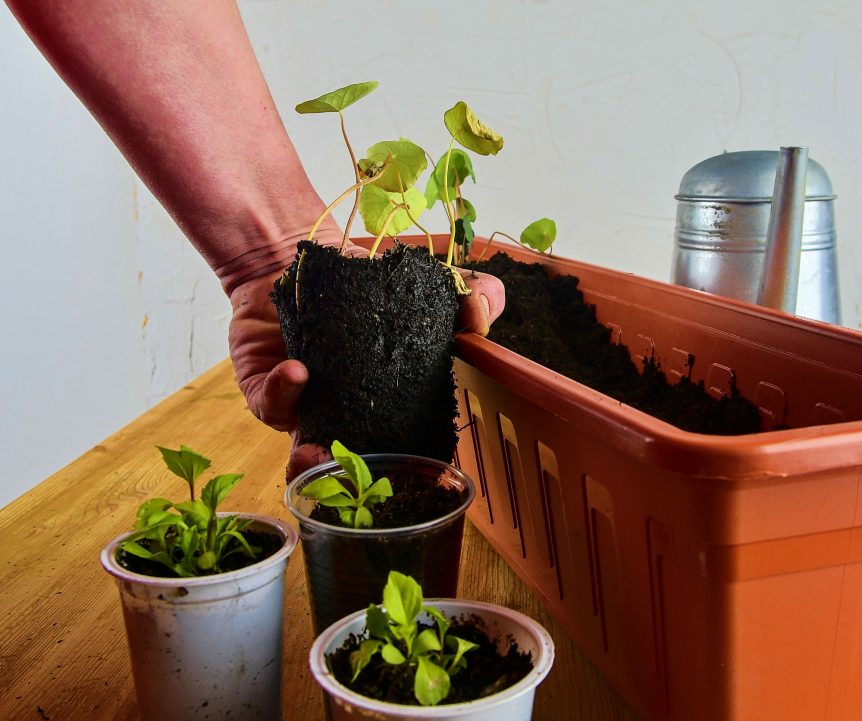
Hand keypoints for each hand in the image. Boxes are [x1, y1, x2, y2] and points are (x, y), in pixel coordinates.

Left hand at [227, 246, 504, 479]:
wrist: (290, 254)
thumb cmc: (358, 280)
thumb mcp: (422, 284)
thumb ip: (465, 294)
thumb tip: (484, 310)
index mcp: (389, 400)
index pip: (407, 446)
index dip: (416, 468)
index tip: (428, 477)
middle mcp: (348, 412)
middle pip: (353, 465)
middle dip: (356, 482)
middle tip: (362, 479)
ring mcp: (307, 406)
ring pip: (305, 450)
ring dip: (309, 459)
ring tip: (315, 451)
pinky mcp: (267, 387)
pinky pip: (272, 402)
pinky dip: (285, 390)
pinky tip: (298, 369)